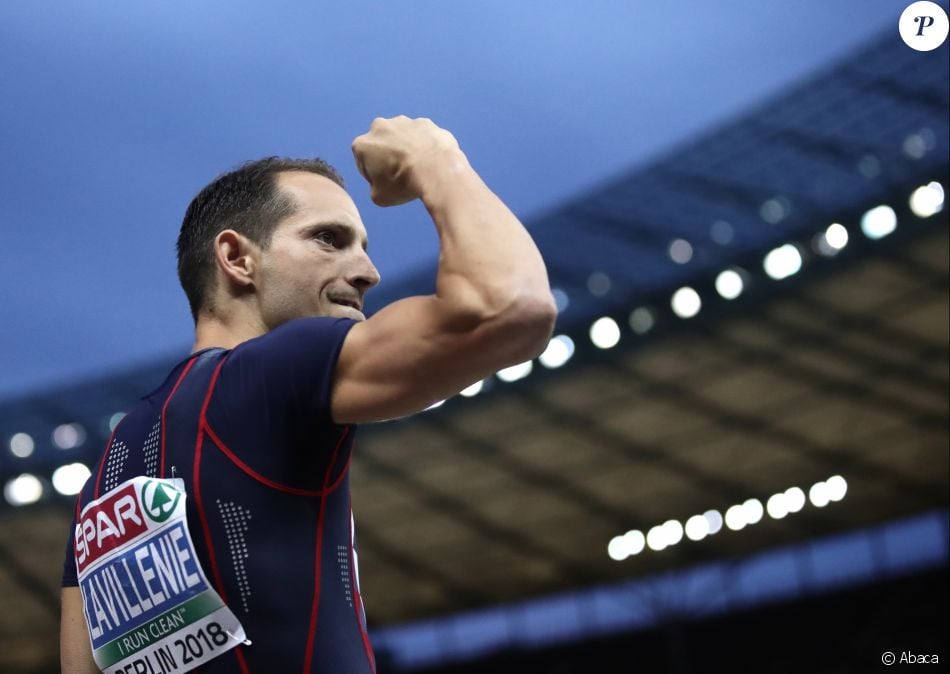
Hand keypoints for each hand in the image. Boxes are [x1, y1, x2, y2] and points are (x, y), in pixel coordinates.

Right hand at [351, 116, 465, 206]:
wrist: (436, 170)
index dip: (373, 175)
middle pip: (382, 144)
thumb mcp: (379, 197)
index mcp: (363, 144)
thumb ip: (375, 187)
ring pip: (402, 137)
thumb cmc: (403, 184)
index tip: (385, 183)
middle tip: (401, 174)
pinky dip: (424, 144)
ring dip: (407, 148)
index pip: (363, 162)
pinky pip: (421, 135)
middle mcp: (380, 126)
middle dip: (388, 155)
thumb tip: (383, 184)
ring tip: (419, 167)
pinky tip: (432, 159)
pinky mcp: (425, 122)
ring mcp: (404, 121)